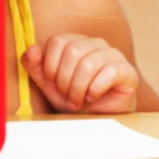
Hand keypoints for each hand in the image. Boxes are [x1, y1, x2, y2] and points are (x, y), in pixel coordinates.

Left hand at [21, 34, 137, 112]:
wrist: (97, 117)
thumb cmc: (72, 97)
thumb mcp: (47, 83)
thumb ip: (34, 66)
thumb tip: (32, 50)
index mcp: (74, 41)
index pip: (57, 40)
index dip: (50, 65)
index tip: (51, 83)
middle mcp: (94, 43)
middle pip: (72, 51)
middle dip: (64, 79)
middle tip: (66, 96)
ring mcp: (113, 54)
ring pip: (88, 64)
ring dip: (78, 88)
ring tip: (77, 101)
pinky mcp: (127, 70)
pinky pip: (108, 73)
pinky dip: (95, 90)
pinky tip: (92, 98)